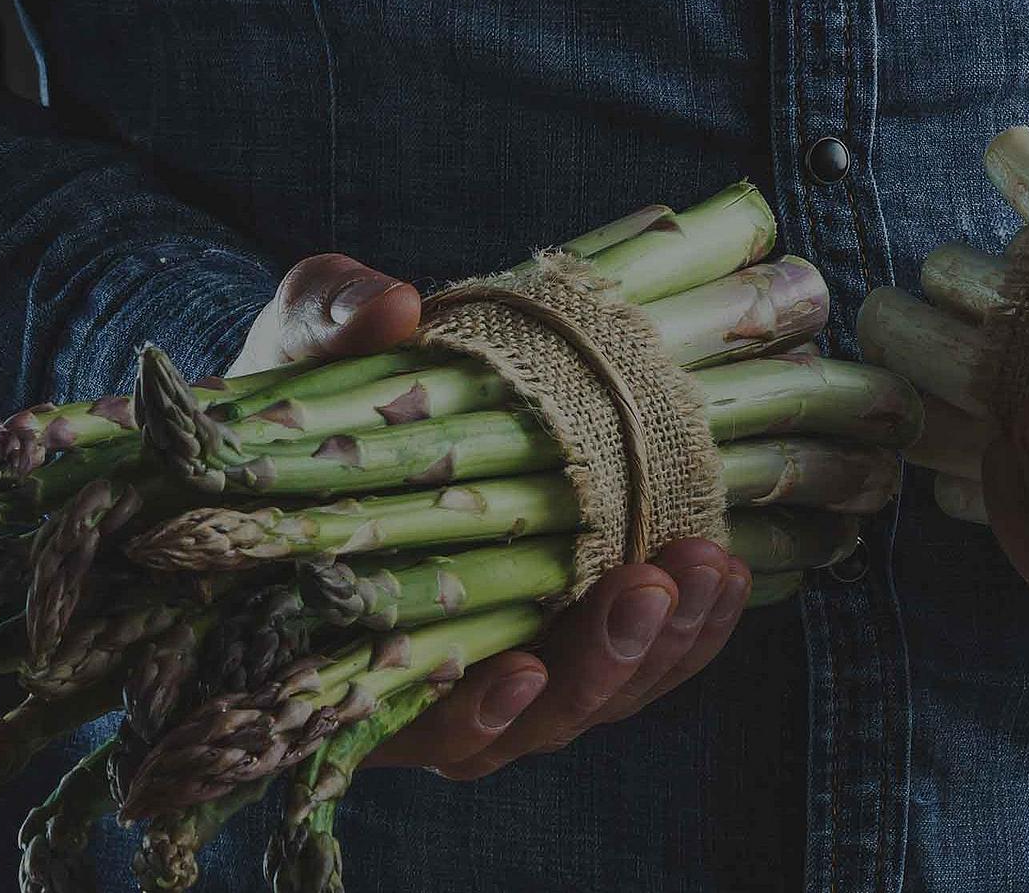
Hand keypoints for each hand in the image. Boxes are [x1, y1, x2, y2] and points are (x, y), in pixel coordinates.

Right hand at [226, 256, 755, 775]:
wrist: (353, 399)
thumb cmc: (304, 388)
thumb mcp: (302, 342)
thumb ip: (329, 325)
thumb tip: (391, 305)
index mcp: (346, 644)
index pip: (411, 721)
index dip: (470, 715)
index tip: (521, 670)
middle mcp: (434, 678)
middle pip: (529, 724)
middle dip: (599, 665)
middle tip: (648, 585)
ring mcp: (513, 660)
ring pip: (597, 698)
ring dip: (662, 645)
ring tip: (708, 564)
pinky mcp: (577, 628)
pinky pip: (643, 657)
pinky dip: (691, 627)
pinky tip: (727, 568)